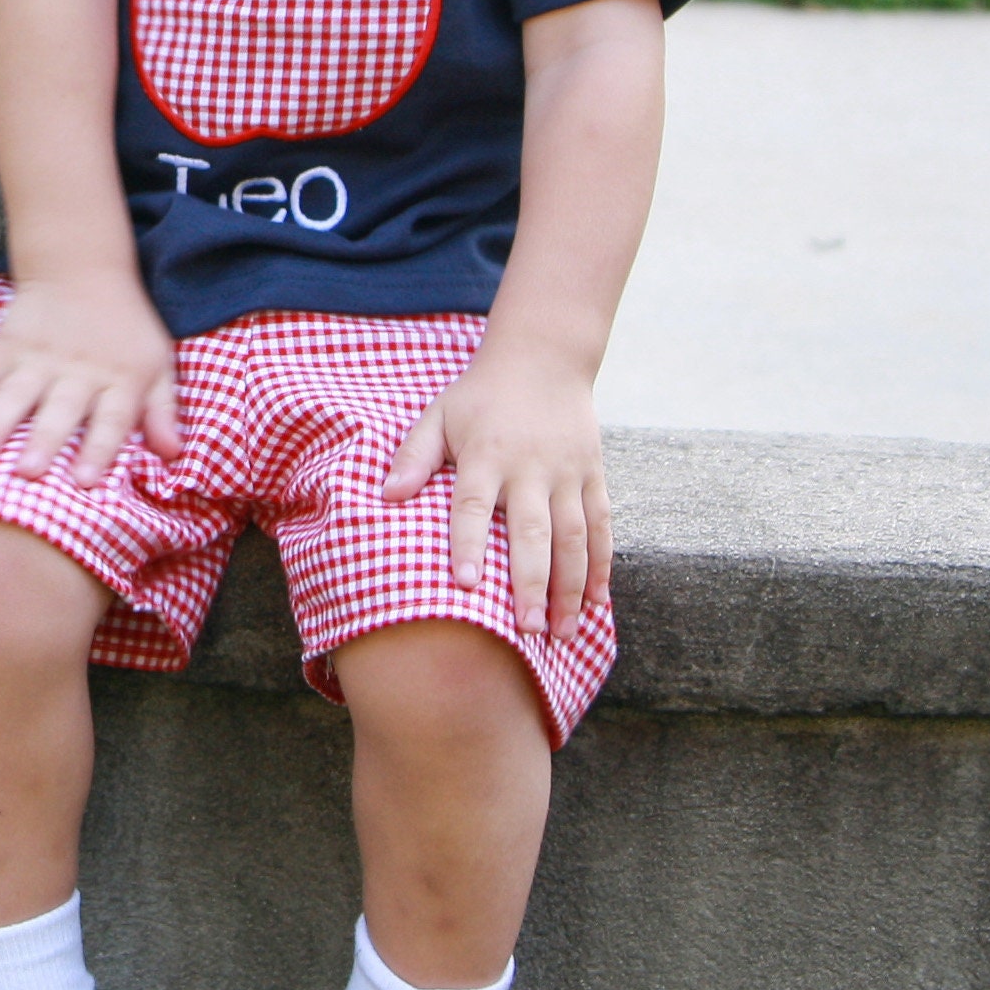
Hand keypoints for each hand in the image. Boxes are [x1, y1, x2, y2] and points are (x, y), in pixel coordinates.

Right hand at [0, 273, 178, 486]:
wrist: (84, 269)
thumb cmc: (127, 329)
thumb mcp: (159, 364)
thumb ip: (163, 411)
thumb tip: (175, 456)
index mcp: (118, 380)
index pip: (111, 418)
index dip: (100, 448)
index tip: (86, 482)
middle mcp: (76, 372)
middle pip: (58, 410)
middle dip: (42, 442)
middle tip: (27, 475)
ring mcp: (36, 359)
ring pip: (11, 396)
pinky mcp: (3, 347)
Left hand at [382, 343, 611, 642]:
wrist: (543, 356)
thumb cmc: (480, 397)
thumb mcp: (440, 414)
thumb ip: (414, 456)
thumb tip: (388, 498)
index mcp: (486, 453)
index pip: (474, 504)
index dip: (469, 544)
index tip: (466, 585)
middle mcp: (530, 465)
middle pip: (532, 531)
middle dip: (531, 584)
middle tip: (526, 631)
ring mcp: (566, 471)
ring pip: (574, 536)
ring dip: (570, 587)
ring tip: (562, 633)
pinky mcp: (592, 474)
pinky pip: (601, 525)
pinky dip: (601, 565)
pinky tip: (596, 603)